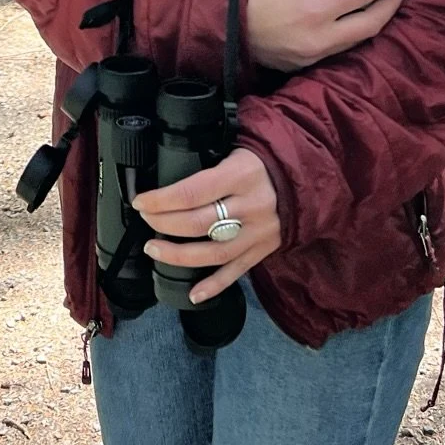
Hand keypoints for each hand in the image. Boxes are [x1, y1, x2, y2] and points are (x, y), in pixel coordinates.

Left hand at [134, 149, 281, 304]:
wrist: (304, 179)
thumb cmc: (260, 161)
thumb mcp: (235, 149)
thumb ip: (207, 163)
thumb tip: (165, 174)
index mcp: (241, 175)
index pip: (193, 191)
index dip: (161, 200)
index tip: (141, 201)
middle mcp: (252, 206)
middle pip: (199, 223)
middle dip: (164, 224)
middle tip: (145, 220)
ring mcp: (259, 232)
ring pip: (213, 253)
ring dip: (179, 256)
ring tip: (153, 249)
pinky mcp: (264, 250)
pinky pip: (236, 272)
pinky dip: (214, 286)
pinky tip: (193, 294)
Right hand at [243, 0, 404, 72]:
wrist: (224, 29)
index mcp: (314, 12)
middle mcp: (319, 39)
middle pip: (368, 26)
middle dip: (388, 7)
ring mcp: (314, 57)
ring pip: (356, 41)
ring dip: (373, 23)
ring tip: (383, 6)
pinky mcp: (306, 66)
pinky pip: (338, 50)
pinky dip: (352, 35)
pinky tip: (356, 24)